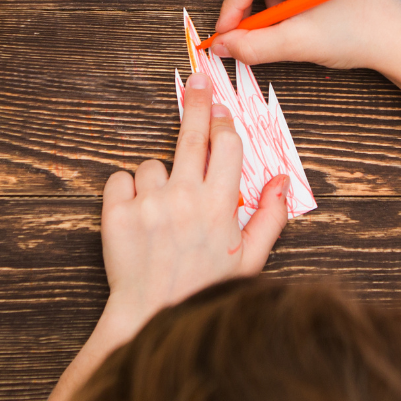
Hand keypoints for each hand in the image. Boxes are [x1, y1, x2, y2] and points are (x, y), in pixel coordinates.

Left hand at [97, 72, 288, 343]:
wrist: (150, 318)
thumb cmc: (204, 289)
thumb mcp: (250, 259)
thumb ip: (271, 216)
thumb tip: (283, 180)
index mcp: (220, 206)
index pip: (227, 143)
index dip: (224, 123)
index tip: (220, 110)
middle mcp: (186, 198)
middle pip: (192, 135)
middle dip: (196, 102)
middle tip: (197, 82)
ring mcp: (150, 204)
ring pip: (153, 164)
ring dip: (157, 179)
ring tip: (162, 214)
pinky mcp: (117, 212)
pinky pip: (121, 179)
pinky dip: (127, 191)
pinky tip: (138, 215)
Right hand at [210, 0, 400, 70]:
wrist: (399, 38)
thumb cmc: (360, 36)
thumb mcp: (299, 43)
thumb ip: (255, 44)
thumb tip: (223, 44)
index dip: (233, 7)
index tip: (226, 34)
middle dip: (251, 3)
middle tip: (248, 34)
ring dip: (271, 0)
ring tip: (291, 26)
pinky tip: (304, 14)